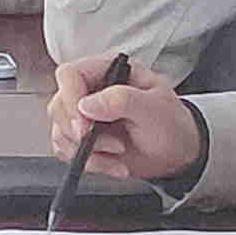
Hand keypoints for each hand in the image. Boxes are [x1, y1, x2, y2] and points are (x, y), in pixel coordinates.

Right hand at [47, 58, 201, 188]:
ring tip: (119, 153)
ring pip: (60, 131)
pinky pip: (67, 151)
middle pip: (59, 105)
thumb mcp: (154, 108)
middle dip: (79, 132)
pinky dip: (90, 163)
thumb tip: (87, 105)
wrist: (177, 153)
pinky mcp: (82, 138)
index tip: (85, 125)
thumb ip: (122, 101)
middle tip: (109, 144)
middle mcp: (91, 90)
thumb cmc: (171, 124)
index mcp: (107, 70)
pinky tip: (113, 163)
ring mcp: (84, 115)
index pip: (70, 75)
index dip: (71, 99)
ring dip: (88, 151)